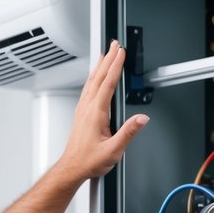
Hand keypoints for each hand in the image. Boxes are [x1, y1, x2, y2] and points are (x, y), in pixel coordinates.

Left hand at [61, 40, 149, 181]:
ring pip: (91, 82)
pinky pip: (87, 90)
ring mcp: (82, 111)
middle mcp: (87, 108)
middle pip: (98, 77)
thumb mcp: (114, 150)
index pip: (108, 83)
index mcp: (96, 113)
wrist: (72, 168)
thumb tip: (141, 119)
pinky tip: (95, 77)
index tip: (120, 52)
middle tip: (114, 44)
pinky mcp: (80, 115)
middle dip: (108, 59)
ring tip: (105, 54)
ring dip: (99, 66)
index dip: (115, 65)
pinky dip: (93, 78)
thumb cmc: (88, 161)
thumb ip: (128, 133)